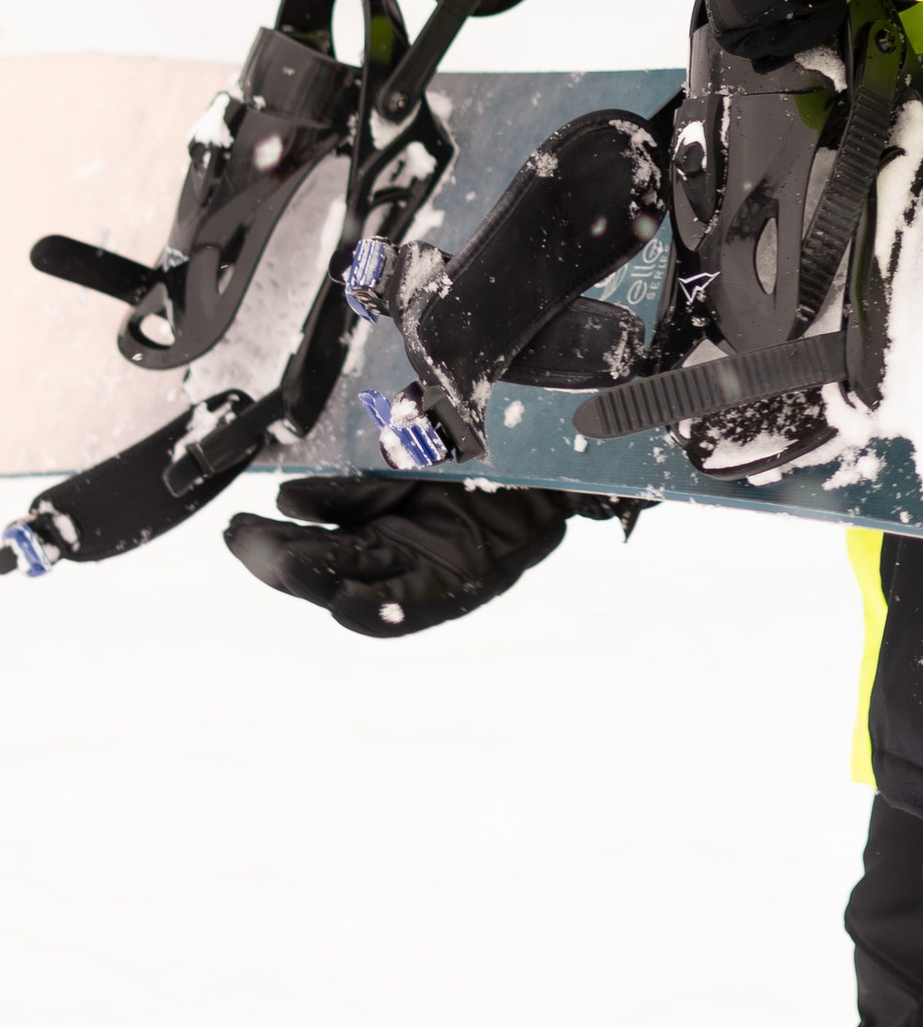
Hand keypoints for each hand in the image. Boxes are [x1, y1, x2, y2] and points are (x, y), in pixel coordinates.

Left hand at [223, 476, 620, 636]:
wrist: (576, 415)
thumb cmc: (560, 452)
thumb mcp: (535, 476)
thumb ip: (499, 476)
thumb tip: (432, 495)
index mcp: (471, 572)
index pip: (408, 608)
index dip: (372, 611)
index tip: (338, 603)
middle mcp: (434, 559)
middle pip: (352, 579)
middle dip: (293, 567)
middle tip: (248, 543)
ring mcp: (410, 529)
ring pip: (335, 548)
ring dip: (285, 542)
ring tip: (243, 529)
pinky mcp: (393, 495)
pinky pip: (348, 505)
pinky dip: (320, 500)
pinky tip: (293, 497)